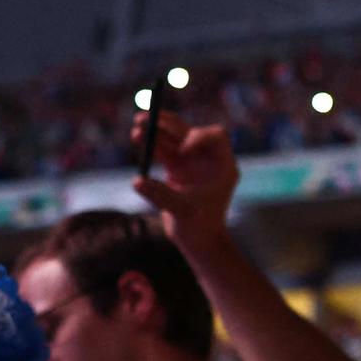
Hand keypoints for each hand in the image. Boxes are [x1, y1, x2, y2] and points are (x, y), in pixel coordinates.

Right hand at [128, 110, 238, 250]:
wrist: (197, 241)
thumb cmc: (199, 228)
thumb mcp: (182, 211)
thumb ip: (161, 195)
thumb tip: (137, 181)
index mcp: (223, 165)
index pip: (216, 136)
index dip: (198, 137)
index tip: (183, 150)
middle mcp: (208, 160)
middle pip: (188, 132)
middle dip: (167, 124)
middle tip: (146, 119)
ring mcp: (192, 163)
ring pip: (173, 140)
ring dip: (155, 134)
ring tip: (137, 132)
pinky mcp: (177, 170)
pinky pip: (163, 152)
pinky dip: (151, 147)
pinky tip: (138, 142)